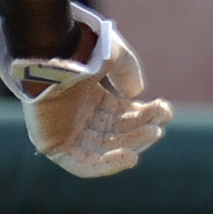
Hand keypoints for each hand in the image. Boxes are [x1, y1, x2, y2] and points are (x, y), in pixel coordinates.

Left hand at [0, 4, 171, 178]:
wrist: (48, 50)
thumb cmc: (78, 48)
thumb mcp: (113, 56)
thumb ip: (127, 71)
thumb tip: (135, 94)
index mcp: (89, 96)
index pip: (122, 114)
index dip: (145, 115)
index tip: (163, 110)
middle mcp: (77, 115)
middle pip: (116, 133)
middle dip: (140, 131)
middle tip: (157, 128)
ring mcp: (65, 131)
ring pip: (104, 150)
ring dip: (131, 146)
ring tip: (152, 134)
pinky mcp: (53, 145)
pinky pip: (82, 164)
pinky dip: (107, 165)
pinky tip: (131, 157)